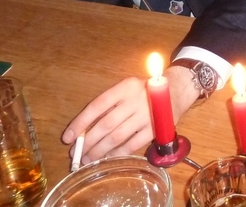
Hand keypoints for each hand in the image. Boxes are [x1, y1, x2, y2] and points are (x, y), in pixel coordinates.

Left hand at [61, 67, 199, 163]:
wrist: (178, 89)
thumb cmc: (146, 91)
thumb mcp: (128, 88)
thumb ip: (110, 104)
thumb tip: (85, 129)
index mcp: (126, 86)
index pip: (98, 105)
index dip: (81, 122)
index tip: (68, 137)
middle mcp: (136, 99)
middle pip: (106, 124)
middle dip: (88, 141)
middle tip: (77, 153)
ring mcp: (147, 114)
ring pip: (117, 136)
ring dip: (100, 150)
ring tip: (88, 159)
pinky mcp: (156, 128)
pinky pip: (133, 144)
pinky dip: (118, 153)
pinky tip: (108, 157)